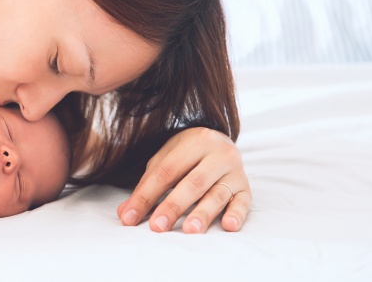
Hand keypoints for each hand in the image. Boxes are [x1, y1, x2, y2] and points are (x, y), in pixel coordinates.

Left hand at [117, 127, 249, 233]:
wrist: (220, 141)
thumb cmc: (186, 155)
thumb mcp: (165, 160)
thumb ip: (146, 185)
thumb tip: (125, 213)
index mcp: (194, 141)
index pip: (166, 172)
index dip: (146, 196)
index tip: (129, 218)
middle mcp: (218, 153)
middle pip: (193, 183)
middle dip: (173, 206)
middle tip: (157, 226)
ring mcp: (235, 171)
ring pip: (217, 194)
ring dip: (203, 213)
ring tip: (189, 230)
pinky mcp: (246, 187)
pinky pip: (244, 202)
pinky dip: (237, 214)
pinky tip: (228, 226)